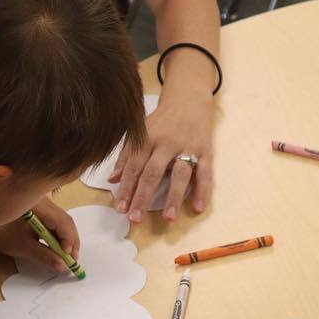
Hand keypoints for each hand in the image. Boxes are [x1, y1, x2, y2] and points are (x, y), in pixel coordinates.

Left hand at [0, 198, 80, 273]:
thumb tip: (63, 266)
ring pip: (62, 220)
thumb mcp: (23, 247)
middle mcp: (43, 199)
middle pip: (65, 220)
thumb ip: (44, 256)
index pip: (62, 221)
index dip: (69, 240)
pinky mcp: (41, 207)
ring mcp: (43, 201)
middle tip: (72, 259)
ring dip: (65, 238)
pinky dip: (58, 233)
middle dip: (70, 241)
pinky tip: (57, 245)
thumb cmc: (0, 234)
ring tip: (65, 254)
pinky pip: (55, 219)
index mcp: (38, 204)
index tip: (69, 257)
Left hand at [112, 91, 213, 222]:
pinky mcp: (206, 151)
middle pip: (153, 173)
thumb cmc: (161, 121)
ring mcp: (188, 147)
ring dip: (174, 197)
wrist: (188, 99)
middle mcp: (166, 143)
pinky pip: (205, 174)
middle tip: (136, 218)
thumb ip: (126, 155)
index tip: (120, 208)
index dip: (126, 188)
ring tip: (168, 218)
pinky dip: (202, 191)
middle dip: (143, 197)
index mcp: (147, 139)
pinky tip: (197, 207)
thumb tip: (112, 179)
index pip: (134, 167)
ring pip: (180, 174)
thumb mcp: (140, 133)